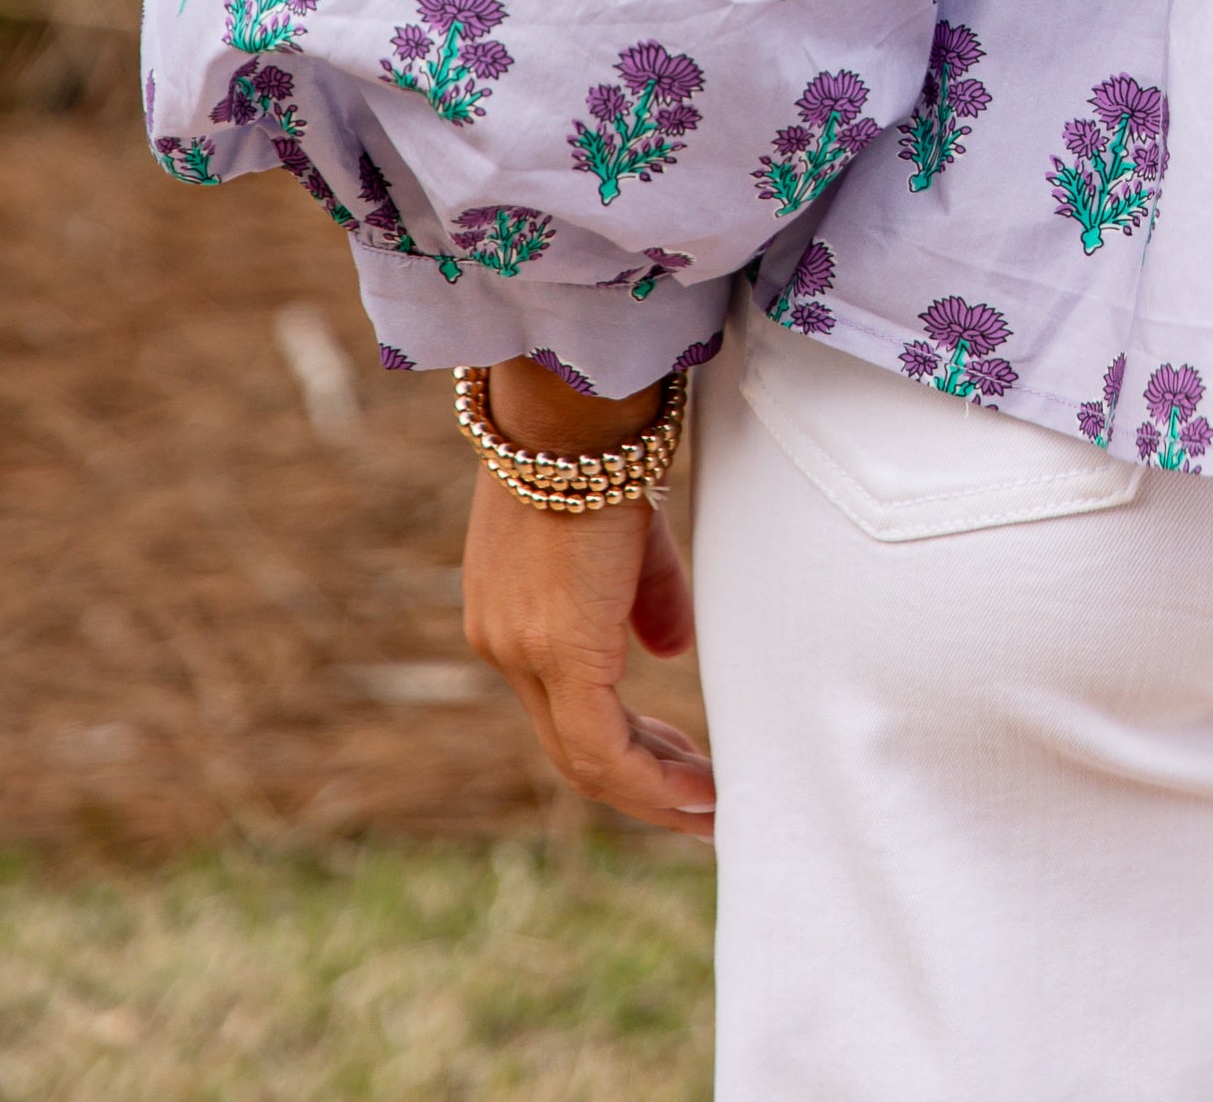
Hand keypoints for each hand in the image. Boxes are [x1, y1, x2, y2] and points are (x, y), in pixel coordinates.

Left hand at [459, 362, 716, 834]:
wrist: (576, 403)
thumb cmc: (604, 440)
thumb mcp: (628, 527)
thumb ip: (646, 594)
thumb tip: (670, 653)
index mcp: (510, 611)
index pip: (562, 702)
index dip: (623, 741)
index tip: (675, 760)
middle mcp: (504, 642)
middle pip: (571, 744)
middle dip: (643, 780)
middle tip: (701, 802)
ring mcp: (521, 651)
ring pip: (585, 758)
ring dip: (652, 790)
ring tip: (709, 808)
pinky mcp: (558, 651)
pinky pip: (601, 747)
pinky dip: (649, 781)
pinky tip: (695, 793)